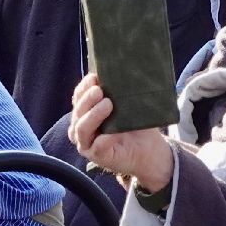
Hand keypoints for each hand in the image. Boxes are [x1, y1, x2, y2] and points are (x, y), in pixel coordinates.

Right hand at [69, 73, 173, 191]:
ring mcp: (87, 143)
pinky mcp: (97, 156)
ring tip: (107, 104)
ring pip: (81, 128)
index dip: (83, 87)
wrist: (148, 148)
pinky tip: (112, 133)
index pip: (78, 97)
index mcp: (86, 112)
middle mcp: (81, 127)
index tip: (94, 76)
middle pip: (78, 111)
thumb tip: (126, 70)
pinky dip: (104, 138)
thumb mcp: (128, 105)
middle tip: (99, 90)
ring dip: (93, 115)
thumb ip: (122, 92)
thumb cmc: (135, 124)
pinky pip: (97, 146)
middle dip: (87, 99)